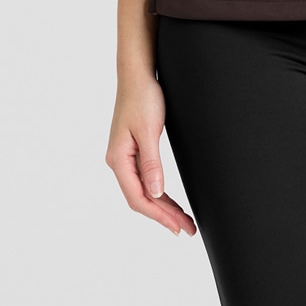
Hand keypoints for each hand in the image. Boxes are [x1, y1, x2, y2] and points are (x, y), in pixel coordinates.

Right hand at [106, 72, 196, 236]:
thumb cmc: (142, 98)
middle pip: (141, 199)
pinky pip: (145, 181)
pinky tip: (169, 203)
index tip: (178, 226)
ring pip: (144, 192)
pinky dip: (159, 195)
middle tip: (187, 229)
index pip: (138, 198)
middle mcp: (118, 162)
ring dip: (163, 208)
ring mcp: (124, 159)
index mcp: (118, 159)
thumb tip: (156, 192)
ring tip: (183, 221)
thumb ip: (152, 164)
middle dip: (164, 216)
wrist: (137, 76)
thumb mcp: (149, 131)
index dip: (159, 215)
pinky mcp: (133, 153)